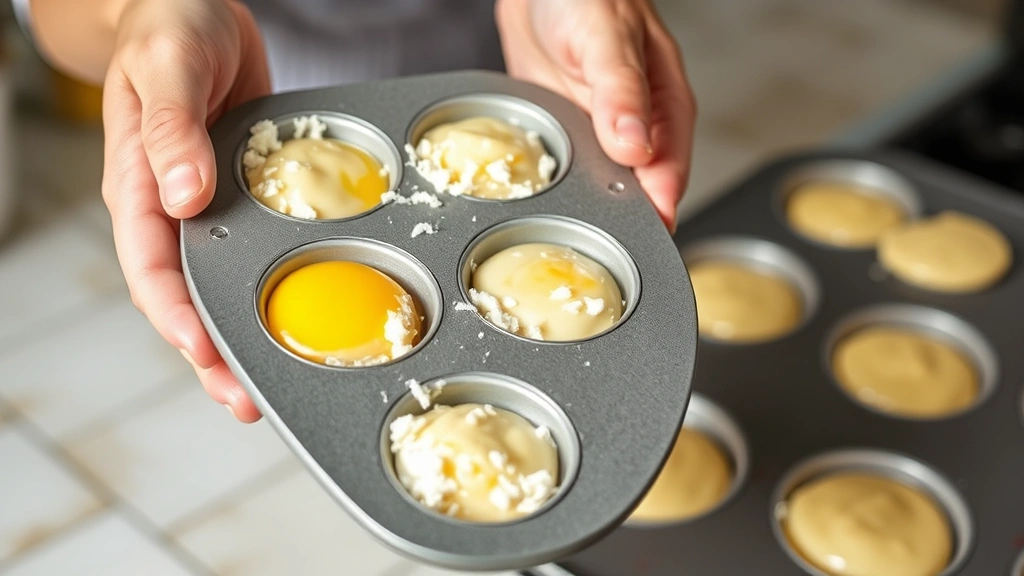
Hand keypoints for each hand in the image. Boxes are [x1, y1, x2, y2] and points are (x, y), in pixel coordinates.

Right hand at [101, 0, 268, 421]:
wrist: (194, 9)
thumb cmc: (169, 27)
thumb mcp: (169, 66)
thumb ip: (171, 129)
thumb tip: (184, 196)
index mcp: (139, 184)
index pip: (150, 265)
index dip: (176, 314)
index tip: (203, 351)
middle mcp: (169, 206)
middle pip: (185, 297)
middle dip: (211, 354)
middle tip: (245, 401)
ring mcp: (204, 207)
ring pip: (220, 287)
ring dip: (243, 336)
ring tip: (272, 386)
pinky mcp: (238, 198)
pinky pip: (253, 252)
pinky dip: (272, 288)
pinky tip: (299, 316)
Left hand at [495, 0, 694, 231]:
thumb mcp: (607, 38)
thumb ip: (622, 91)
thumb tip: (636, 146)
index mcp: (664, 106)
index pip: (670, 170)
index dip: (658, 207)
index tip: (645, 234)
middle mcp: (636, 127)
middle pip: (636, 191)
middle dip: (619, 219)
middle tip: (599, 245)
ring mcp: (599, 135)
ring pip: (599, 189)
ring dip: (584, 208)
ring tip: (568, 231)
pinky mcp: (567, 136)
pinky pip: (565, 173)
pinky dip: (555, 189)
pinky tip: (542, 200)